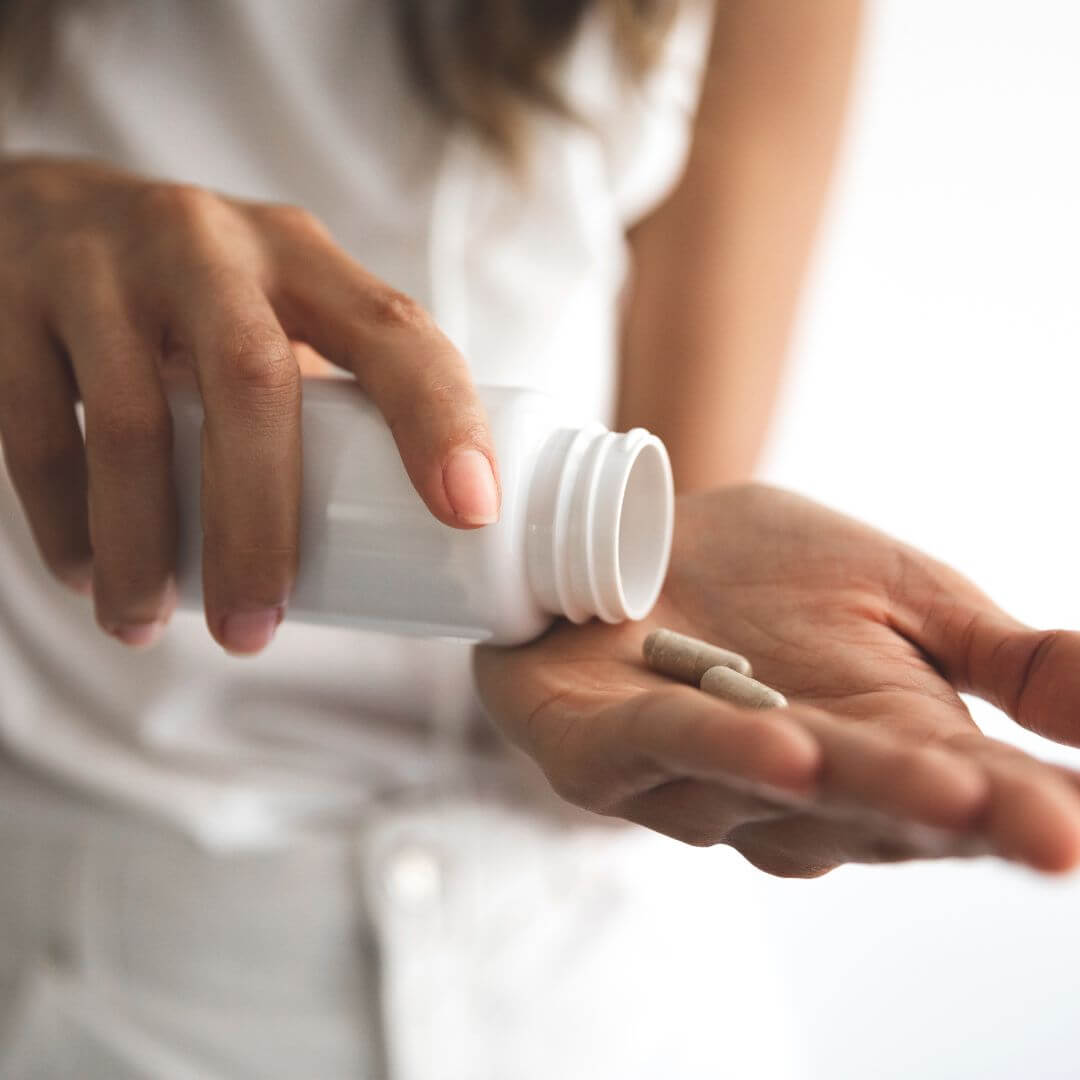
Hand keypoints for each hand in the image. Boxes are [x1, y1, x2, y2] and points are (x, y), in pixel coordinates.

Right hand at [0, 156, 498, 652]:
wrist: (37, 213)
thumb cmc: (195, 297)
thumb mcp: (274, 308)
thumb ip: (332, 389)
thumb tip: (410, 536)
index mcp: (301, 255)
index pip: (394, 331)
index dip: (441, 419)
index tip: (470, 515)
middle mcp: (208, 243)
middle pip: (254, 383)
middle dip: (260, 526)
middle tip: (255, 631)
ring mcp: (102, 264)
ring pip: (128, 423)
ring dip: (144, 548)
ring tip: (148, 627)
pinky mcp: (9, 300)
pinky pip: (38, 430)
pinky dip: (62, 520)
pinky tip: (85, 576)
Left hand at [476, 485, 1079, 875]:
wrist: (638, 530)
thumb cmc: (767, 573)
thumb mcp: (904, 595)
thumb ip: (1004, 659)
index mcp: (877, 754)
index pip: (965, 797)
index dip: (1026, 815)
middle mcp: (792, 791)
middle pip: (881, 809)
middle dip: (960, 813)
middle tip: (1052, 828)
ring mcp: (690, 779)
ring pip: (777, 795)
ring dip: (854, 788)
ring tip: (941, 783)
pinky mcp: (599, 751)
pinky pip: (661, 751)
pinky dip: (721, 750)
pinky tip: (790, 748)